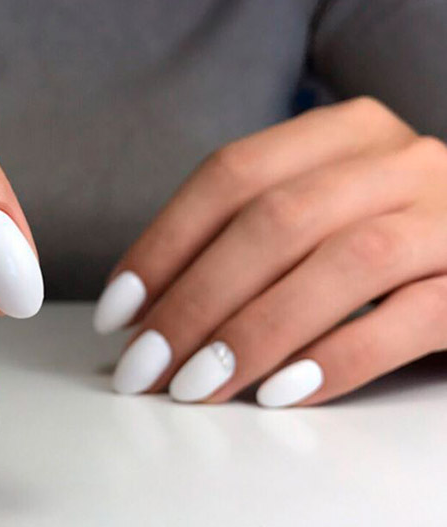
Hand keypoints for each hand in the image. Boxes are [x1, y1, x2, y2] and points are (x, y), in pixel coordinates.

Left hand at [95, 97, 446, 406]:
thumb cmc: (381, 244)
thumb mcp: (316, 217)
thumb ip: (246, 242)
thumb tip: (145, 314)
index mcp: (344, 133)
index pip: (231, 175)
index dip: (164, 244)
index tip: (117, 312)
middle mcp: (399, 162)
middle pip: (275, 222)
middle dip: (195, 300)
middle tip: (144, 366)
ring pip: (342, 266)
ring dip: (253, 333)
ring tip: (197, 385)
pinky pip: (408, 320)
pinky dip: (335, 359)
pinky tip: (279, 393)